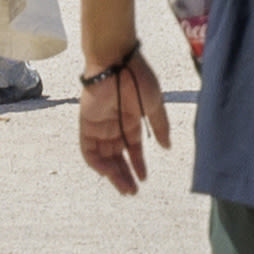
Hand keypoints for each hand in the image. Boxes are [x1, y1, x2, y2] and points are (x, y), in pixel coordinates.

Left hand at [77, 46, 172, 199]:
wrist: (117, 62)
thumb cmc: (138, 78)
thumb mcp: (154, 105)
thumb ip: (160, 126)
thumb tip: (167, 147)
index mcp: (131, 120)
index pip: (132, 148)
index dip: (138, 164)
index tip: (144, 178)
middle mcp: (114, 125)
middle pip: (117, 157)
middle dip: (125, 175)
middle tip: (132, 192)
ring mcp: (99, 126)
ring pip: (104, 157)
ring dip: (113, 174)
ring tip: (124, 187)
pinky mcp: (86, 124)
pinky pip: (89, 150)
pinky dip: (97, 164)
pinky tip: (109, 173)